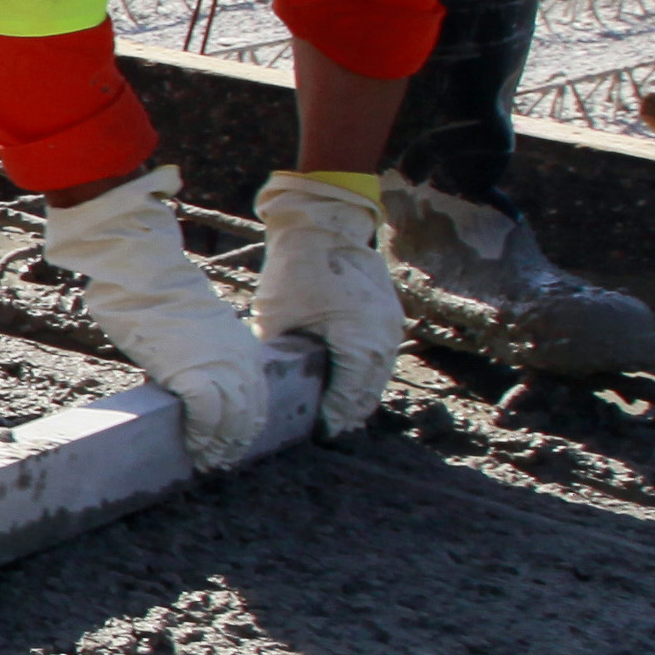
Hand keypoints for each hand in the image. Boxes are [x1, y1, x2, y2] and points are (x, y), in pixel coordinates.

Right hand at [31, 164, 280, 467]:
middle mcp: (240, 358)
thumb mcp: (193, 326)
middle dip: (237, 441)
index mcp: (243, 346)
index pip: (258, 396)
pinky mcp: (195, 373)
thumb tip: (186, 372)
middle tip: (221, 460)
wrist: (146, 274)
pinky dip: (202, 436)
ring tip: (207, 460)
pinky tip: (193, 447)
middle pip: (251, 412)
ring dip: (220, 445)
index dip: (247, 423)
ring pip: (234, 420)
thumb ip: (199, 352)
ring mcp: (221, 366)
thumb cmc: (156, 294)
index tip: (234, 441)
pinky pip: (208, 416)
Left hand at [248, 169, 402, 438]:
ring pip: (379, 375)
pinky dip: (365, 372)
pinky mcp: (389, 314)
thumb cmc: (299, 267)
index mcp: (358, 340)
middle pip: (370, 391)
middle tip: (326, 429)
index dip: (334, 416)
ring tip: (335, 411)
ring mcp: (391, 325)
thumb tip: (263, 384)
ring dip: (359, 393)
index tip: (318, 432)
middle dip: (348, 411)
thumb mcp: (276, 315)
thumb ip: (277, 353)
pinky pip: (381, 355)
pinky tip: (345, 380)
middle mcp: (383, 336)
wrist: (326, 222)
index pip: (350, 394)